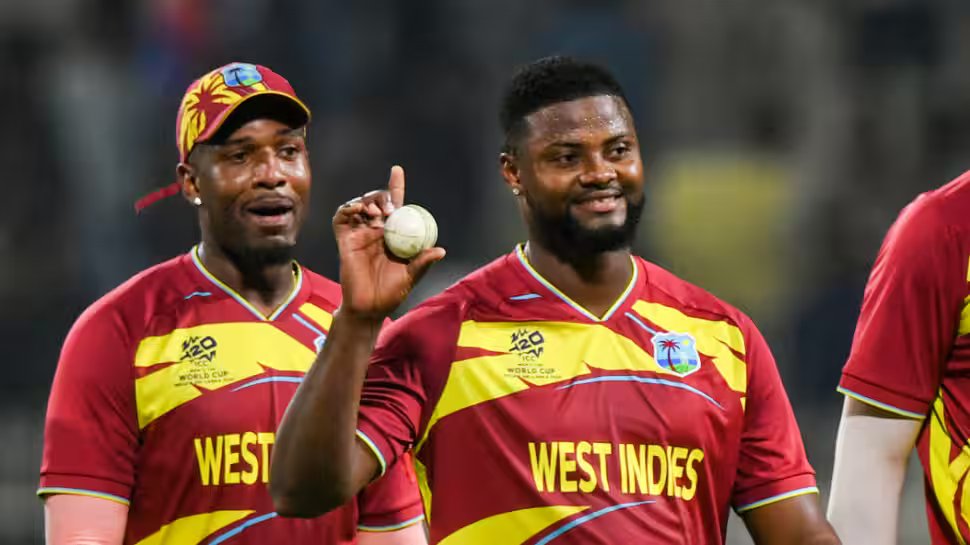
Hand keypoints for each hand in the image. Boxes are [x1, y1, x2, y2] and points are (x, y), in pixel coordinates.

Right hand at [333, 166, 445, 319]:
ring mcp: (359, 234)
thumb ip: (422, 262)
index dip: (395, 186)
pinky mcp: (345, 241)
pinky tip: (357, 210)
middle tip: (389, 209)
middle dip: (382, 197)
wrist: (369, 309)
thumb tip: (440, 250)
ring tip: (376, 212)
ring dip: (367, 201)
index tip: (396, 171)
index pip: (394, 205)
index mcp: (393, 234)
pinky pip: (341, 219)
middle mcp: (375, 230)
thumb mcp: (411, 276)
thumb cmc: (391, 293)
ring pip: (359, 205)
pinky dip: (347, 209)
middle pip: (376, 200)